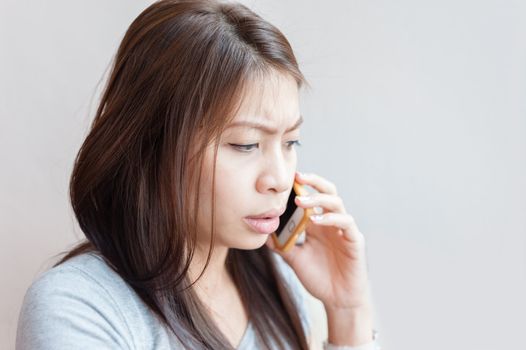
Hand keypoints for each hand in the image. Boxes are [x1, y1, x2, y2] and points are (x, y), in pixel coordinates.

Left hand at [266, 171, 371, 309]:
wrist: (337, 300)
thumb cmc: (318, 278)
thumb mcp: (295, 259)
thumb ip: (282, 245)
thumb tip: (264, 233)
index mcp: (318, 224)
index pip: (312, 197)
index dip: (302, 186)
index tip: (286, 179)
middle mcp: (332, 222)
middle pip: (327, 192)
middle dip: (314, 181)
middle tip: (297, 177)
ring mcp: (344, 230)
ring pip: (337, 203)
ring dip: (318, 198)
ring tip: (301, 201)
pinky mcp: (354, 240)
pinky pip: (346, 222)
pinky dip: (331, 218)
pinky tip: (316, 220)